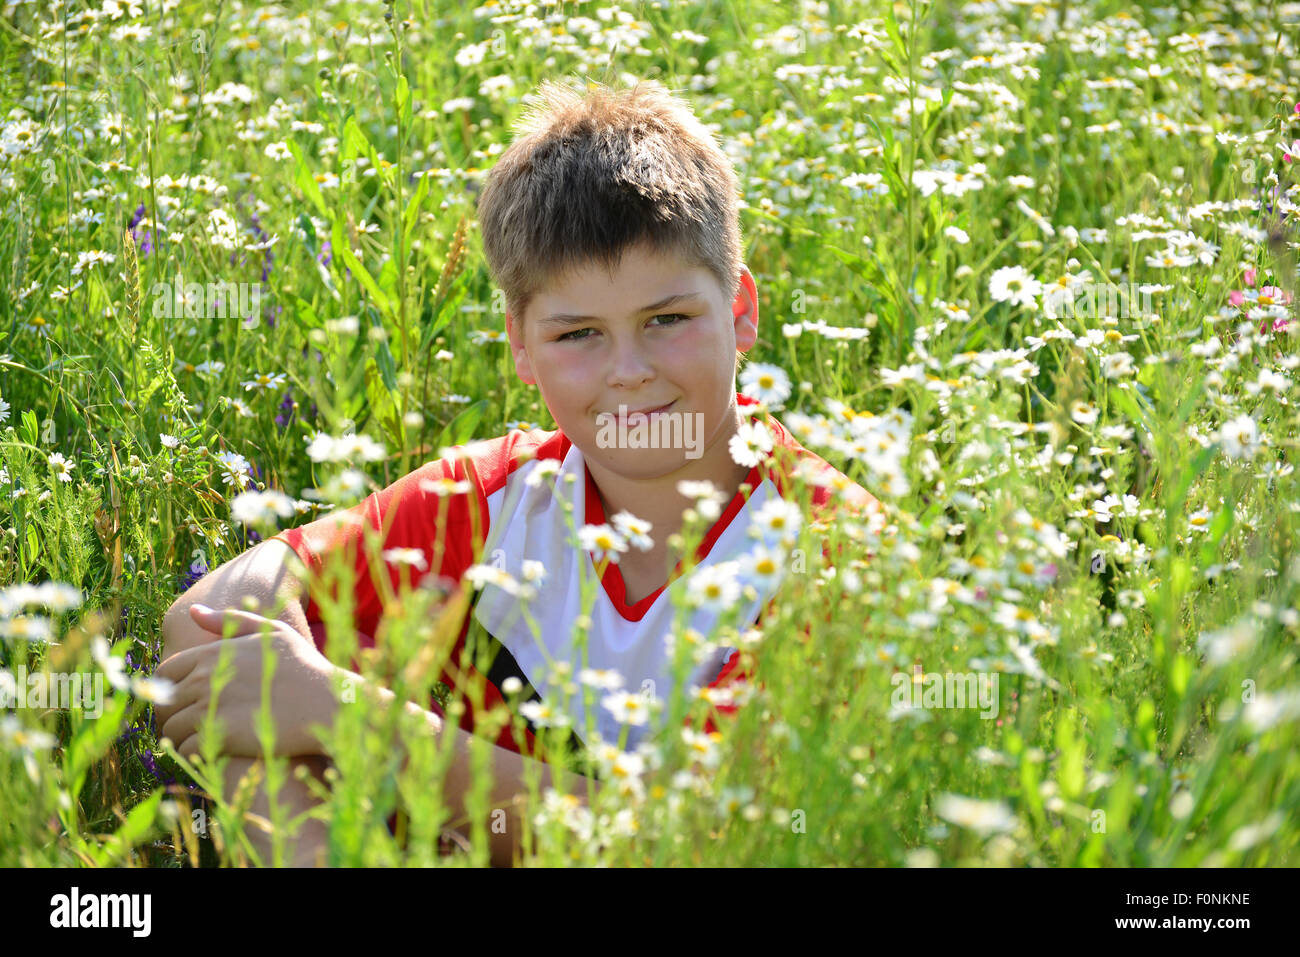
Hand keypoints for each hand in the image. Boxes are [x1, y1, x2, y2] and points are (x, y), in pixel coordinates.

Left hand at [154, 604, 341, 759]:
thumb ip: (230, 620)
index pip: (165, 672)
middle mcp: (204, 678)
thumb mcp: (272, 632)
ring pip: (171, 727)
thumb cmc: (303, 666)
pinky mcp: (219, 736)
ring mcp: (209, 707)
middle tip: (188, 724)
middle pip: (163, 701)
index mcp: (212, 653)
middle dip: (170, 714)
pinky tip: (209, 752)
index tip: (184, 700)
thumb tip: (193, 612)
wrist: (326, 703)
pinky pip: (186, 748)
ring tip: (197, 740)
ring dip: (179, 736)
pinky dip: (192, 753)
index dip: (170, 687)